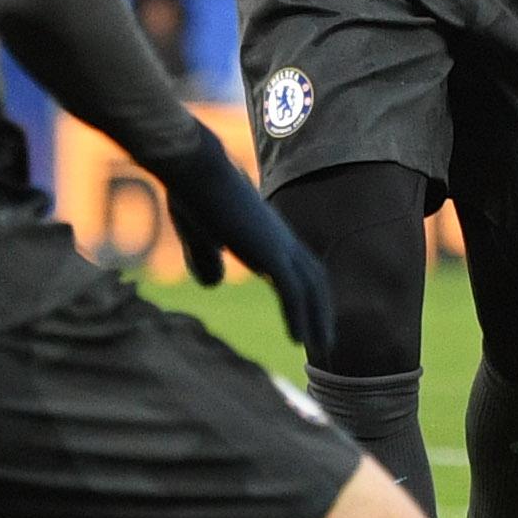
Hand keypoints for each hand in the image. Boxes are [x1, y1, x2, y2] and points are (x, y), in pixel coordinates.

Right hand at [154, 124, 335, 351]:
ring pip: (310, 287)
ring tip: (321, 349)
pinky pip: (292, 291)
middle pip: (314, 276)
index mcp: (265, 230)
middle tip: (325, 341)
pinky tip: (299, 341)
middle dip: (321, 309)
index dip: (308, 291)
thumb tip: (213, 284)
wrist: (194, 168)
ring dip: (317, 320)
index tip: (310, 316)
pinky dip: (299, 316)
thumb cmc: (191, 192)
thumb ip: (206, 257)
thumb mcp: (197, 234)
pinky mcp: (269, 251)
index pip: (299, 264)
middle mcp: (279, 236)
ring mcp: (277, 242)